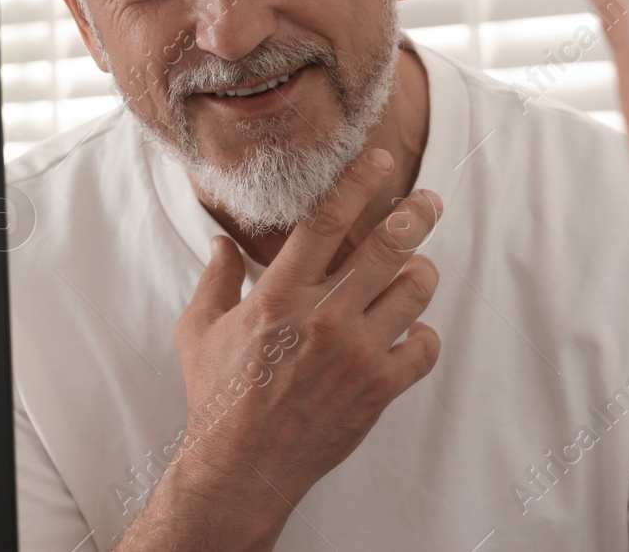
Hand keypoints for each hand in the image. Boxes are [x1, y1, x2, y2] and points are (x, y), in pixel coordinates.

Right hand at [117, 147, 442, 550]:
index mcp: (280, 295)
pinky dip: (422, 335)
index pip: (328, 222)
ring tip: (414, 271)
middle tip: (428, 202)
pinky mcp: (379, 389)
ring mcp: (356, 354)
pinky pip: (425, 345)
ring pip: (417, 289)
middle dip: (418, 214)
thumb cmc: (217, 396)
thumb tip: (220, 242)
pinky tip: (407, 333)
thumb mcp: (200, 331)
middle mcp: (324, 317)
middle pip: (390, 245)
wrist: (241, 468)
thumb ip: (215, 280)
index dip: (360, 182)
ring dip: (420, 273)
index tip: (381, 160)